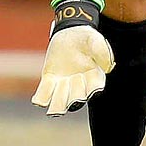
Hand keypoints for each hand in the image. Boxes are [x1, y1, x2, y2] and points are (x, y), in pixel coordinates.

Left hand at [31, 0, 114, 115]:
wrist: (69, 34)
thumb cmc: (85, 39)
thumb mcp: (94, 40)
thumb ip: (102, 51)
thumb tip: (108, 68)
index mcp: (94, 77)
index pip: (94, 88)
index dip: (92, 89)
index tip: (89, 82)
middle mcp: (79, 85)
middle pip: (77, 97)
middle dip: (75, 95)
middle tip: (73, 81)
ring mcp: (63, 85)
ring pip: (61, 101)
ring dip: (58, 104)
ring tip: (54, 111)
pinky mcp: (50, 81)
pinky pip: (44, 94)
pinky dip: (41, 99)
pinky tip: (37, 101)